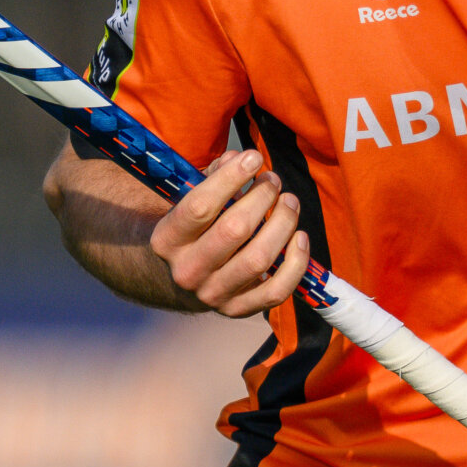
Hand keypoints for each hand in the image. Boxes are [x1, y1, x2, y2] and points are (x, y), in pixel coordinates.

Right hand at [150, 150, 311, 317]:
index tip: (254, 157)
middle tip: (273, 180)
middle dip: (262, 197)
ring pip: (258, 259)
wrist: (179, 278)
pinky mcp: (238, 310)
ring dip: (282, 224)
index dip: (231, 177)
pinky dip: (296, 263)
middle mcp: (187, 271)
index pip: (200, 206)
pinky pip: (276, 291)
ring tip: (289, 202)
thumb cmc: (192, 229)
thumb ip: (213, 177)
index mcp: (167, 240)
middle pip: (234, 230)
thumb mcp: (190, 200)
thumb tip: (240, 158)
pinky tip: (300, 237)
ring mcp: (213, 294)